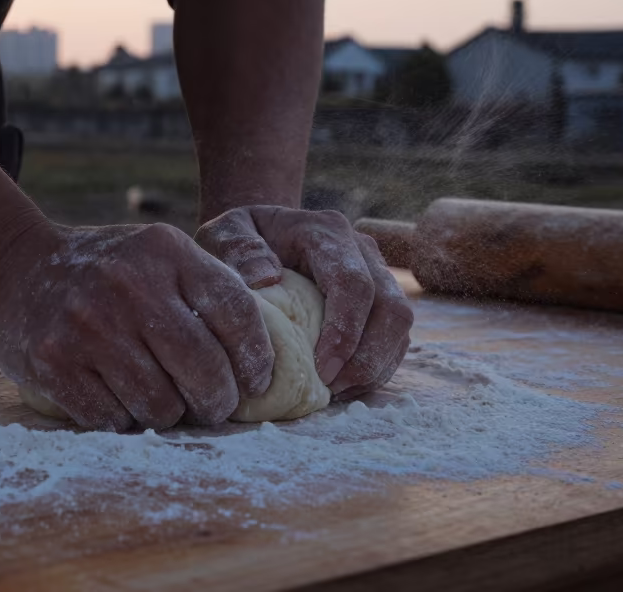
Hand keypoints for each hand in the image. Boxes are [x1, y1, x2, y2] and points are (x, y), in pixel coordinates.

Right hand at [0, 220, 274, 431]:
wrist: (14, 266)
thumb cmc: (105, 270)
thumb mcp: (156, 253)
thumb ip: (206, 287)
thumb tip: (265, 354)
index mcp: (165, 251)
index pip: (235, 312)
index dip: (256, 358)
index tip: (254, 381)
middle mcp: (129, 284)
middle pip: (205, 370)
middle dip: (218, 401)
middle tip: (212, 405)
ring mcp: (88, 324)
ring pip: (161, 406)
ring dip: (169, 414)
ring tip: (162, 400)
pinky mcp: (55, 361)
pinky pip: (113, 419)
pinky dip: (124, 418)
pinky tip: (119, 398)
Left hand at [195, 206, 412, 400]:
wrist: (259, 235)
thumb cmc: (238, 240)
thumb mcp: (223, 233)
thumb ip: (237, 248)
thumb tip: (266, 278)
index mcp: (326, 232)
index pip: (353, 282)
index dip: (345, 330)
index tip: (321, 368)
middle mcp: (361, 250)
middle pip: (391, 307)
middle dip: (366, 356)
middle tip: (330, 387)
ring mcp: (377, 275)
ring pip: (399, 326)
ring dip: (374, 365)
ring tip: (335, 392)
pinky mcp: (380, 301)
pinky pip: (395, 339)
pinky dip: (375, 367)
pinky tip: (342, 386)